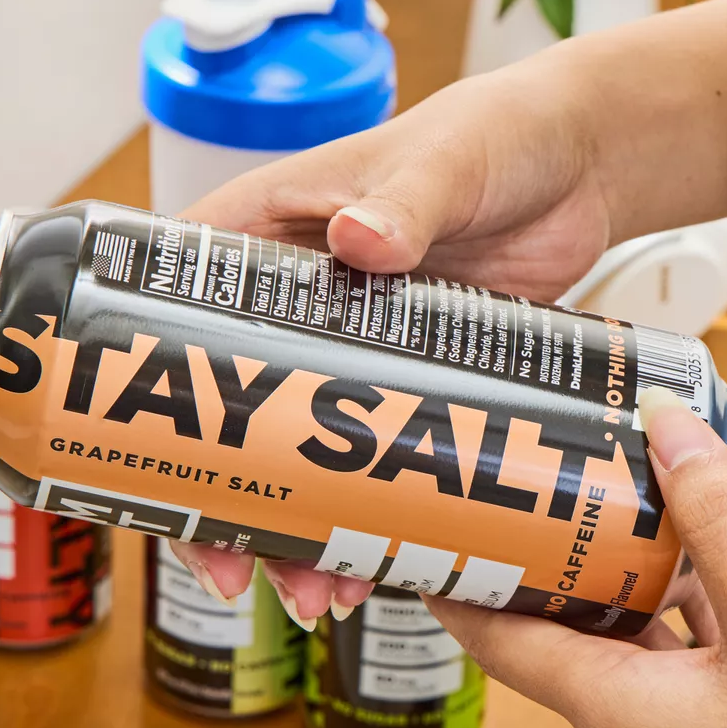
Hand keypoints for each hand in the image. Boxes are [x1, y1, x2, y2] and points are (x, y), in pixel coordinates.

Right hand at [170, 56, 617, 620]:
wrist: (586, 168)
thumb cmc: (498, 133)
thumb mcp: (446, 159)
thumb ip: (407, 198)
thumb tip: (361, 239)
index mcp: (270, 230)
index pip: (169, 310)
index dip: (140, 391)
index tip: (145, 466)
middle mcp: (298, 298)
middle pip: (229, 410)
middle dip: (227, 497)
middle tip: (236, 569)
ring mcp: (356, 349)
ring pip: (299, 452)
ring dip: (298, 527)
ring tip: (318, 593)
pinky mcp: (414, 382)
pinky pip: (372, 460)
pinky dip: (368, 514)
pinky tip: (378, 567)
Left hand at [424, 387, 726, 727]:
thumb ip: (721, 523)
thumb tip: (665, 427)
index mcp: (614, 706)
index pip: (495, 635)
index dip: (454, 578)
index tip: (427, 519)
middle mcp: (634, 719)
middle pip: (555, 624)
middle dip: (538, 553)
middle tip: (528, 475)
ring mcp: (683, 725)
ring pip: (622, 631)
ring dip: (613, 566)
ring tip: (612, 488)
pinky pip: (681, 645)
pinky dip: (678, 592)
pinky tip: (702, 548)